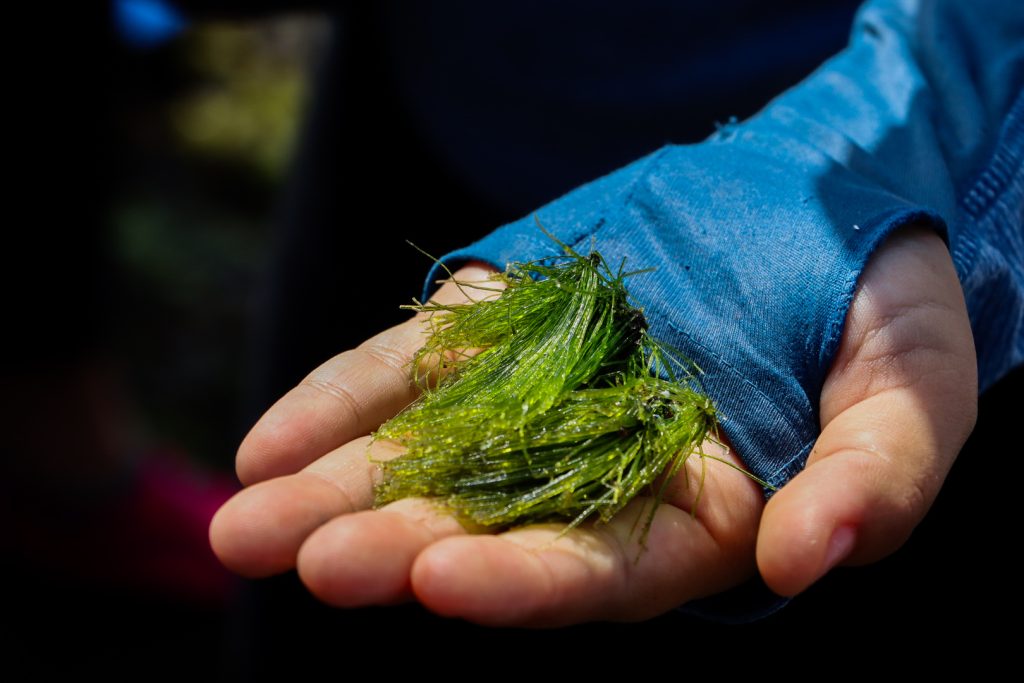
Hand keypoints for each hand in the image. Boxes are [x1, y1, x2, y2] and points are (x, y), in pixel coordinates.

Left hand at [210, 226, 975, 624]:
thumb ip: (879, 478)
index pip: (604, 571)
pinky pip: (415, 370)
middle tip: (298, 557)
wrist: (827, 197)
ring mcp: (546, 401)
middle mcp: (605, 474)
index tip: (439, 580)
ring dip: (338, 489)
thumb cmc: (889, 302)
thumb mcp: (915, 386)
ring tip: (245, 520)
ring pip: (430, 459)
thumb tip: (810, 558)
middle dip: (394, 547)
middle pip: (489, 529)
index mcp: (699, 516)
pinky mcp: (506, 332)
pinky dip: (346, 398)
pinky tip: (272, 440)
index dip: (526, 582)